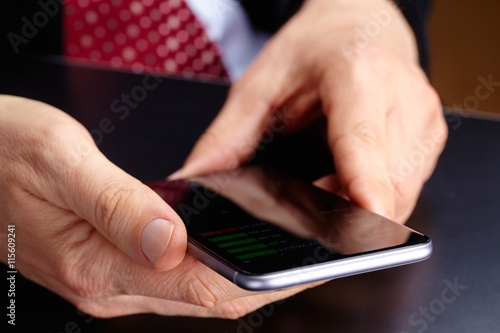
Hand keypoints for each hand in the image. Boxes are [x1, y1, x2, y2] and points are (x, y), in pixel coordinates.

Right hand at [0, 95, 314, 317]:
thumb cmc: (4, 153)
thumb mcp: (61, 162)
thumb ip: (118, 205)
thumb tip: (172, 241)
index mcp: (99, 264)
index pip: (199, 287)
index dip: (257, 282)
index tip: (301, 269)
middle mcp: (109, 281)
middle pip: (205, 296)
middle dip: (262, 284)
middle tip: (309, 261)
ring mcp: (110, 277)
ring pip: (193, 289)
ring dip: (239, 275)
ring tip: (281, 253)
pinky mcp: (110, 263)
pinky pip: (175, 275)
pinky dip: (210, 264)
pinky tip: (228, 244)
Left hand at [173, 0, 446, 222]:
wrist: (360, 25)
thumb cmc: (315, 48)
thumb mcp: (259, 84)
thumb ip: (228, 135)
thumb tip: (196, 177)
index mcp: (360, 76)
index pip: (363, 143)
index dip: (363, 187)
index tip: (359, 222)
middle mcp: (404, 101)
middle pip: (383, 184)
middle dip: (344, 211)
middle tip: (305, 205)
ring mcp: (424, 124)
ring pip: (399, 195)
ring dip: (359, 210)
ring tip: (323, 189)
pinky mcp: (430, 141)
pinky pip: (406, 191)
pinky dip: (372, 201)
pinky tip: (345, 187)